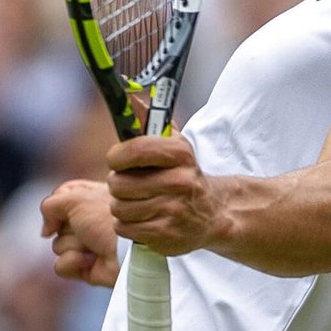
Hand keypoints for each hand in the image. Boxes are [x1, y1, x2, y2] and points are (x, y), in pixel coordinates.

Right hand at [40, 179, 119, 286]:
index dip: (63, 204)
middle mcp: (88, 222)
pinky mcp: (87, 268)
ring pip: (58, 246)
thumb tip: (45, 231)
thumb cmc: (107, 218)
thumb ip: (51, 205)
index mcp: (90, 199)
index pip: (60, 199)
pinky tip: (89, 260)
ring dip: (73, 245)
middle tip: (89, 228)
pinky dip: (72, 262)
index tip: (74, 205)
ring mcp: (87, 245)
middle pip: (56, 225)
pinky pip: (61, 266)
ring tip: (94, 245)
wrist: (131, 248)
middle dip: (69, 227)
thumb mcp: (75, 198)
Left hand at [106, 132, 220, 255]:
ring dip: (122, 206)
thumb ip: (149, 120)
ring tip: (139, 202)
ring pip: (118, 208)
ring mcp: (173, 211)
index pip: (135, 150)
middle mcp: (179, 182)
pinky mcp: (166, 236)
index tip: (117, 160)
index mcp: (180, 154)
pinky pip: (124, 228)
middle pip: (119, 183)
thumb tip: (128, 95)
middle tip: (131, 184)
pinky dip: (128, 225)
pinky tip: (143, 219)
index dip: (117, 156)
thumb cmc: (184, 174)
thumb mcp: (174, 145)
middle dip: (119, 184)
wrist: (213, 213)